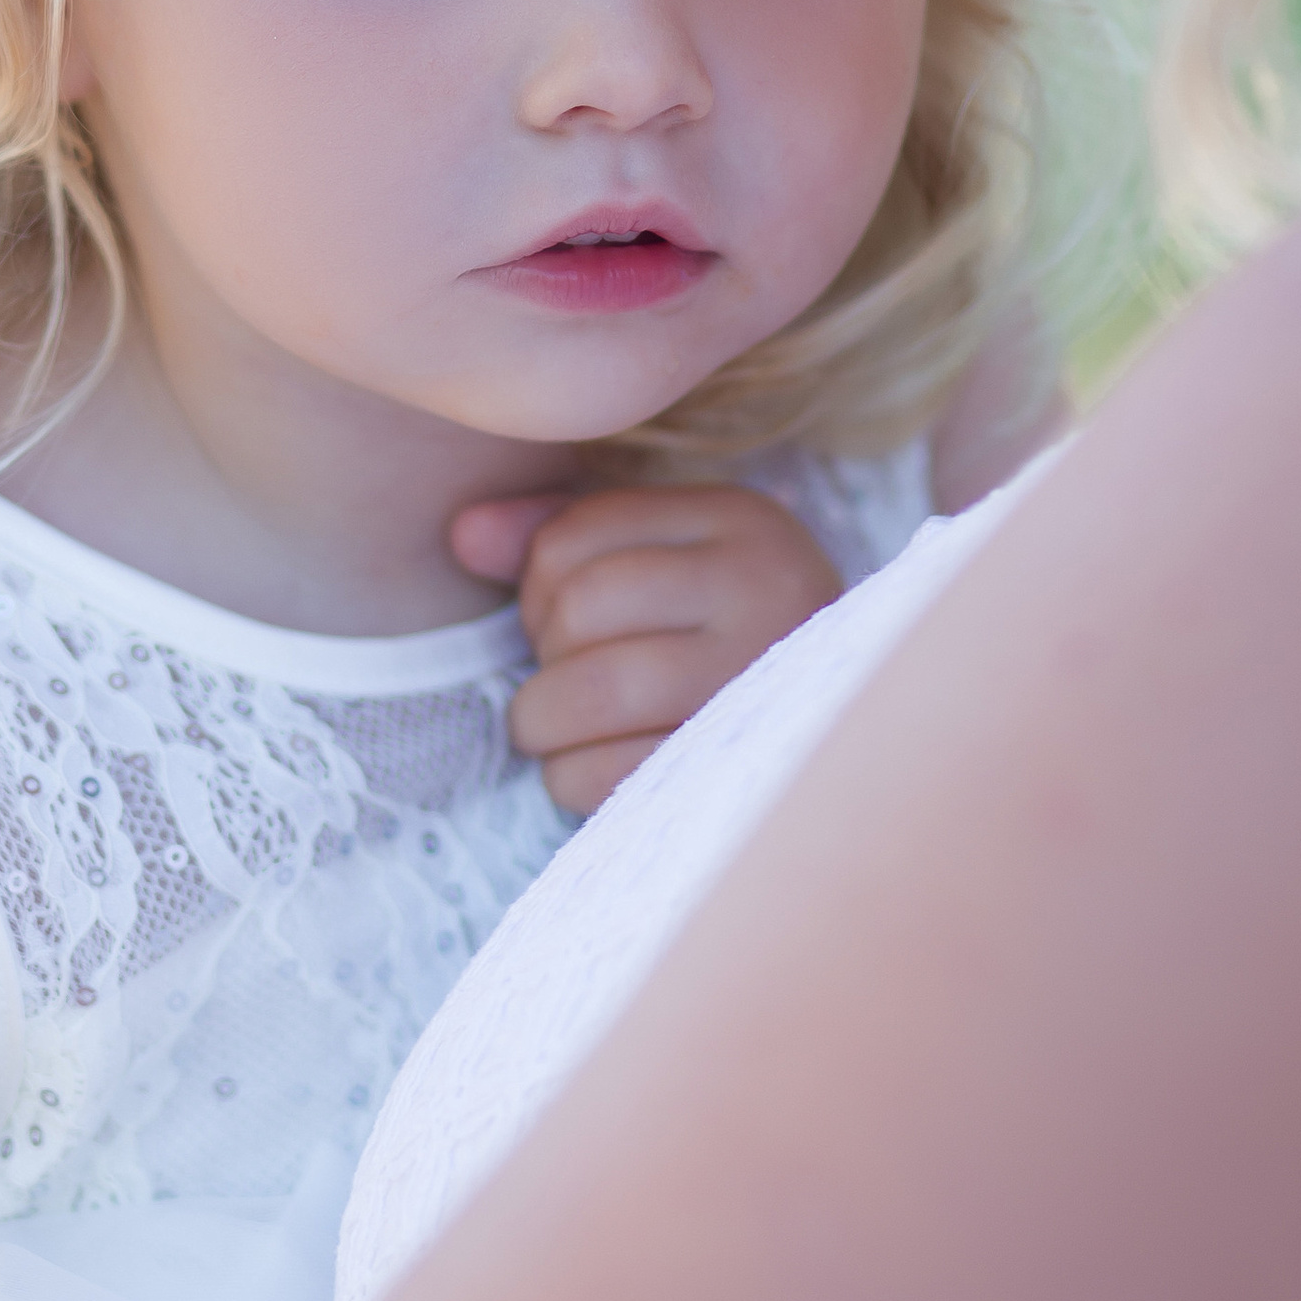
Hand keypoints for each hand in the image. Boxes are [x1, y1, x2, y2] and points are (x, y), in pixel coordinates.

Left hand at [449, 485, 842, 817]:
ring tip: (564, 726)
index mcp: (740, 521)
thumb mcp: (658, 560)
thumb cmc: (716, 639)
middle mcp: (766, 589)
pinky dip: (572, 779)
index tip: (561, 621)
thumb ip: (555, 536)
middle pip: (579, 608)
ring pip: (590, 690)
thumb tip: (464, 536)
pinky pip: (607, 777)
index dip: (535, 588)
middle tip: (567, 679)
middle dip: (544, 656)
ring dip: (545, 722)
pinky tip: (595, 768)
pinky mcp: (739, 773)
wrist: (836, 734)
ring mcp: (761, 683)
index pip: (571, 538)